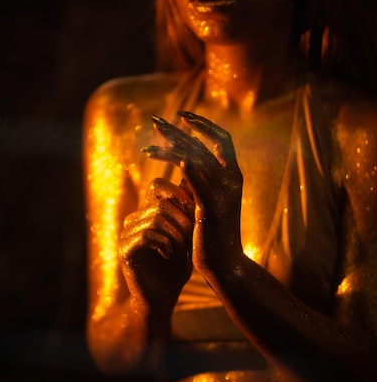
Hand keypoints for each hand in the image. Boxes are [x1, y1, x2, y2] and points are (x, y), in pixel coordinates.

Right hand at [119, 177, 194, 313]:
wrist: (161, 300)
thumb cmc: (176, 269)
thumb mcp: (188, 238)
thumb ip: (188, 214)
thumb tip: (191, 183)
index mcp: (147, 213)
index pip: (157, 185)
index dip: (178, 194)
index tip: (193, 212)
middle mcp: (134, 220)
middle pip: (161, 203)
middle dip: (182, 221)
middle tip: (190, 241)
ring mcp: (126, 234)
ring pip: (155, 218)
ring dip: (176, 236)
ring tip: (180, 253)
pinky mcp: (124, 250)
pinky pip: (147, 235)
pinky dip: (165, 245)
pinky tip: (170, 257)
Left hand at [142, 111, 243, 278]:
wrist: (225, 266)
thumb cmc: (213, 236)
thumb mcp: (206, 202)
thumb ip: (199, 182)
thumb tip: (185, 162)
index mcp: (233, 175)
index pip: (222, 138)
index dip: (202, 124)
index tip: (181, 116)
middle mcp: (231, 179)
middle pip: (204, 143)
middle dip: (178, 130)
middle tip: (154, 121)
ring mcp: (223, 192)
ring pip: (196, 157)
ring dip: (170, 146)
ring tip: (147, 145)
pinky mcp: (211, 207)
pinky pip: (195, 178)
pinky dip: (181, 163)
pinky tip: (161, 154)